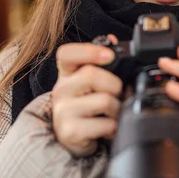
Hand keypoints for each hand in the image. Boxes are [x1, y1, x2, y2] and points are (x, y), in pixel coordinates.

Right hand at [51, 35, 121, 157]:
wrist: (76, 138)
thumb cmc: (87, 105)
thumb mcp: (91, 82)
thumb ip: (101, 61)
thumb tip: (112, 39)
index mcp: (67, 73)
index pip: (67, 54)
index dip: (89, 51)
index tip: (109, 55)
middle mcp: (61, 90)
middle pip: (91, 75)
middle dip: (115, 85)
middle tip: (117, 94)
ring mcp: (63, 111)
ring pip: (104, 100)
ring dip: (117, 108)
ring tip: (112, 113)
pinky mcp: (70, 132)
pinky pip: (105, 124)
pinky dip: (114, 127)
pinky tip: (108, 128)